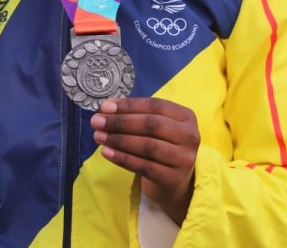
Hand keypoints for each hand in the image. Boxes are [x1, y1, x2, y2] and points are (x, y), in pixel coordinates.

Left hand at [90, 97, 199, 225]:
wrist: (174, 180)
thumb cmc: (161, 146)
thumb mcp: (156, 127)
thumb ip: (135, 114)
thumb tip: (106, 106)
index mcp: (186, 117)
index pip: (155, 106)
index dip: (129, 105)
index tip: (105, 106)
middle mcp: (190, 136)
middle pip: (151, 125)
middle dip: (120, 122)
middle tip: (97, 121)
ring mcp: (183, 158)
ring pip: (147, 146)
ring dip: (119, 140)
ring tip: (98, 136)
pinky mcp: (173, 178)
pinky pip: (143, 166)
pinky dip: (122, 158)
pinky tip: (106, 152)